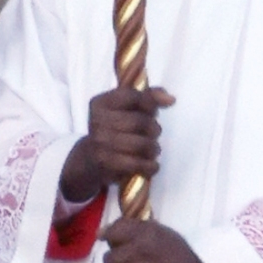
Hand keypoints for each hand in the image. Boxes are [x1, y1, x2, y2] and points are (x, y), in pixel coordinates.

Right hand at [62, 83, 170, 201]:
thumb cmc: (116, 128)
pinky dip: (150, 166)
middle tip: (152, 134)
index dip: (150, 104)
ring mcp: (100, 143)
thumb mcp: (127, 108)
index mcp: (100, 103)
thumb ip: (149, 97)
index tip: (151, 112)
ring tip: (151, 150)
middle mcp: (96, 121)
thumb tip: (171, 99)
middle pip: (140, 122)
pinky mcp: (106, 163)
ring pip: (142, 144)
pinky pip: (138, 164)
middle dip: (154, 129)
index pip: (134, 96)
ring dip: (153, 149)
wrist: (92, 159)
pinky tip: (150, 164)